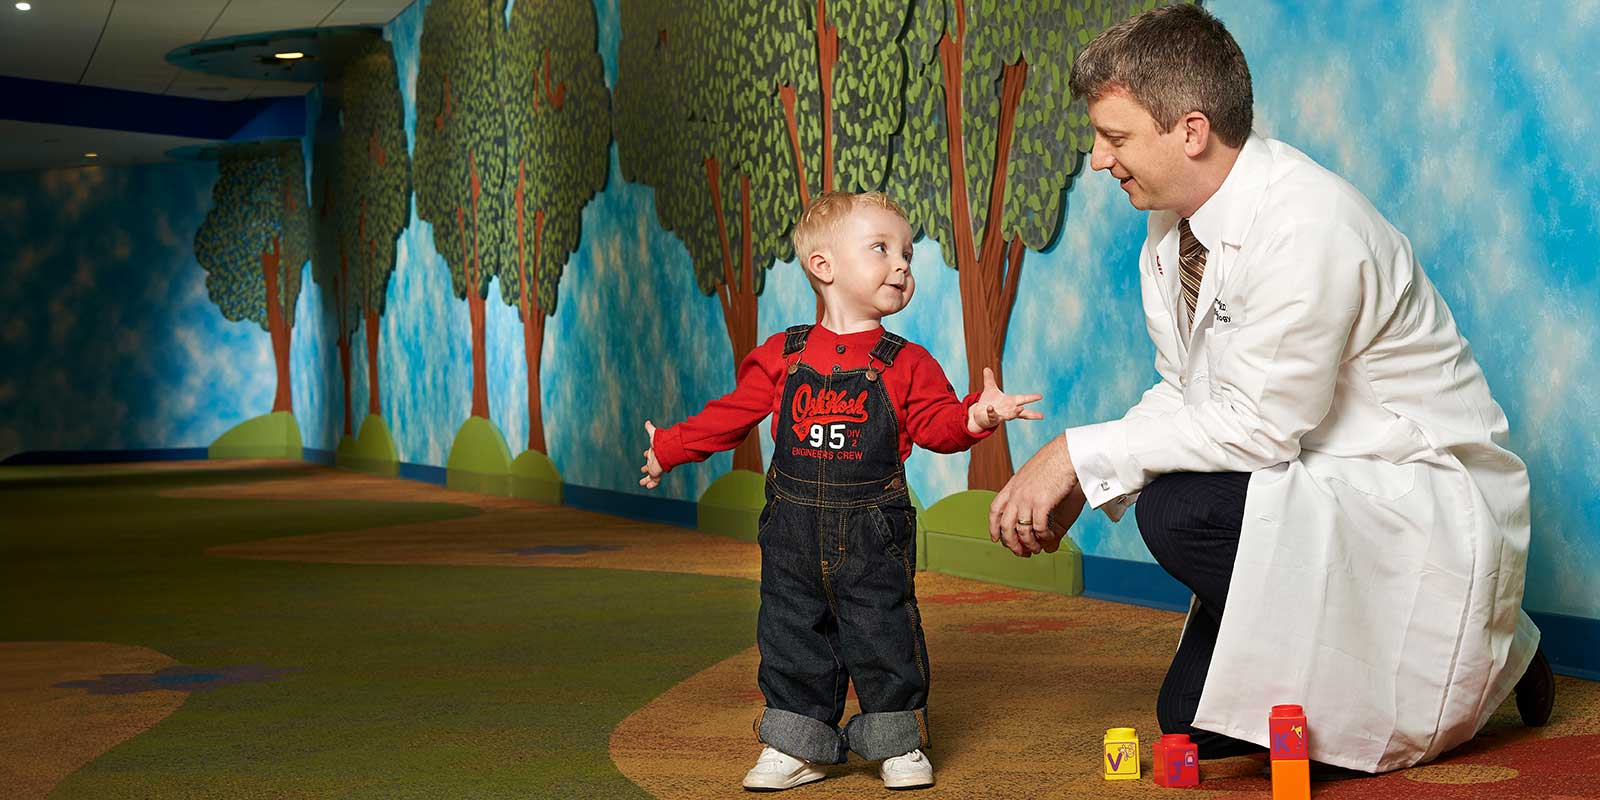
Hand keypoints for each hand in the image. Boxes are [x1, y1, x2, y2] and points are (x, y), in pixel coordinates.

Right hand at [639, 420, 663, 488]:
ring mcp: (656, 468)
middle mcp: (655, 460)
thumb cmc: (660, 442)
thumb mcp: (653, 434)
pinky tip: (647, 487)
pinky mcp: (657, 473)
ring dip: (647, 479)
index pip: (651, 453)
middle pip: (651, 465)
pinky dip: (651, 484)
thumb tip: (647, 422)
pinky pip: (654, 481)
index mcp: (654, 452)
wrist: (665, 450)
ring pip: (651, 475)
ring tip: (642, 483)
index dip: (648, 454)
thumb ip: (650, 428)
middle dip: (647, 467)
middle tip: (643, 468)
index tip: (645, 453)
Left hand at [968, 367, 1043, 433]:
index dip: (1031, 398)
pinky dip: (992, 412)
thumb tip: (986, 368)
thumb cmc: (988, 403)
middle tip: (1041, 416)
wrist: (979, 415)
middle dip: (1031, 414)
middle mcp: (1008, 410)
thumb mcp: (990, 389)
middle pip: (1022, 413)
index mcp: (1010, 402)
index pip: (1022, 399)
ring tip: (1021, 409)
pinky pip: (993, 415)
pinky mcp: (992, 419)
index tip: (1041, 396)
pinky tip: (990, 407)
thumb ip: (989, 379)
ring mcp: (1001, 415)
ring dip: (1015, 412)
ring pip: (1010, 416)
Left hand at [989, 434, 1080, 556]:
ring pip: (1021, 530)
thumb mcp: (1033, 475)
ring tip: (1036, 549)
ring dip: (1028, 544)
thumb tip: (1028, 500)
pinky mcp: (1042, 503)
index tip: (996, 538)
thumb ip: (1028, 490)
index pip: (995, 509)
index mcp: (1012, 486)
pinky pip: (1038, 528)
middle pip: (1005, 525)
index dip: (993, 526)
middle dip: (1011, 543)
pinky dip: (1042, 537)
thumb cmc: (1054, 461)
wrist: (1066, 454)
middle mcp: (1016, 494)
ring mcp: (1027, 499)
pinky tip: (1048, 537)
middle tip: (1020, 552)